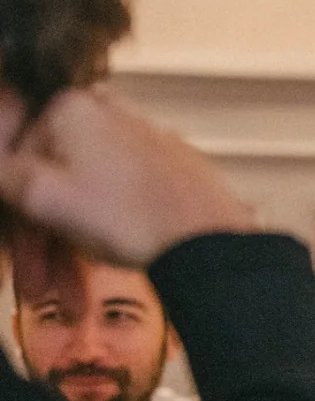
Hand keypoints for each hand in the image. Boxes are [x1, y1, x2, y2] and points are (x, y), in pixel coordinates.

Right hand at [0, 88, 254, 269]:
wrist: (207, 241)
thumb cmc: (128, 217)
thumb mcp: (42, 197)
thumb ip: (4, 175)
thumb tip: (0, 170)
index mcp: (72, 109)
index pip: (17, 160)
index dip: (17, 217)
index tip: (20, 251)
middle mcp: (109, 116)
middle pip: (55, 184)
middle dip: (44, 240)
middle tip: (41, 283)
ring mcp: (142, 143)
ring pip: (87, 197)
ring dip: (72, 246)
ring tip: (73, 291)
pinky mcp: (167, 170)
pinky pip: (121, 199)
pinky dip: (106, 232)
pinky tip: (104, 265)